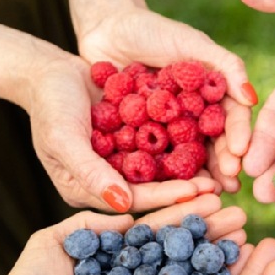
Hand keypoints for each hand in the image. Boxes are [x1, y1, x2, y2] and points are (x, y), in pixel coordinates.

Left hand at [0, 194, 245, 274]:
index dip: (186, 212)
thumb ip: (90, 225)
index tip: (216, 196)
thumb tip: (130, 212)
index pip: (158, 228)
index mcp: (116, 254)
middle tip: (244, 219)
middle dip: (212, 234)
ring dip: (216, 265)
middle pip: (180, 252)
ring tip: (245, 246)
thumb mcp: (50, 244)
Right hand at [25, 55, 213, 212]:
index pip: (133, 199)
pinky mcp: (134, 141)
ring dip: (193, 171)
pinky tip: (213, 144)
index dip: (165, 197)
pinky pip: (164, 147)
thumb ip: (91, 172)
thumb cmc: (49, 105)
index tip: (197, 193)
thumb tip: (122, 204)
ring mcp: (123, 162)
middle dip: (187, 189)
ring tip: (224, 171)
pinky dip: (186, 146)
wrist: (50, 70)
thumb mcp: (64, 140)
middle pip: (153, 190)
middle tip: (221, 189)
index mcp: (88, 191)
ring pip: (163, 171)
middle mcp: (109, 183)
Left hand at [76, 7, 257, 195]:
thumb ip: (225, 66)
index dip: (237, 136)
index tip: (238, 152)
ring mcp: (168, 131)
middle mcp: (194, 117)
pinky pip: (151, 159)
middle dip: (222, 165)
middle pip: (212, 145)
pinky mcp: (140, 139)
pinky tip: (167, 191)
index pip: (230, 118)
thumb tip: (251, 98)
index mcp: (212, 96)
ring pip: (186, 157)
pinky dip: (160, 175)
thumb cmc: (152, 29)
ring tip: (206, 194)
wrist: (105, 28)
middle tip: (228, 183)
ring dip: (197, 177)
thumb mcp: (192, 42)